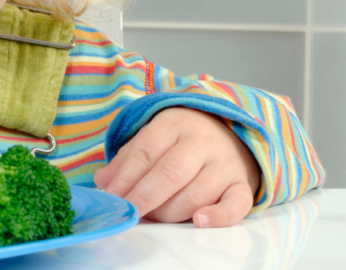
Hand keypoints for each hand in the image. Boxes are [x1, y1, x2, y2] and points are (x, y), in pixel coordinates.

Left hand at [93, 107, 260, 227]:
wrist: (228, 130)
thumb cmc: (180, 140)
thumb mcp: (151, 138)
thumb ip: (127, 159)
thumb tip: (103, 181)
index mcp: (173, 124)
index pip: (146, 150)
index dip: (126, 176)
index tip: (112, 197)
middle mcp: (202, 142)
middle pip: (171, 171)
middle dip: (145, 196)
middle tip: (129, 212)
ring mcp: (225, 163)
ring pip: (197, 192)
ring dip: (170, 211)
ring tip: (153, 217)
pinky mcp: (242, 184)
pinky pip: (237, 204)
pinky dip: (219, 216)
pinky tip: (199, 221)